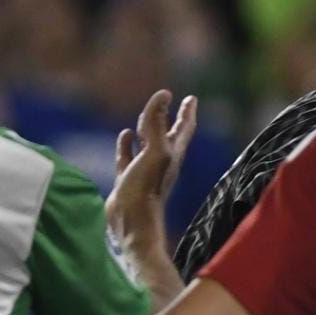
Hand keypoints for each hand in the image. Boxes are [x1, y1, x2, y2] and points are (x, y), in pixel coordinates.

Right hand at [105, 90, 197, 245]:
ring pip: (146, 144)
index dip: (187, 112)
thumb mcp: (155, 151)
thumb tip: (163, 94)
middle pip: (167, 133)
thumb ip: (156, 123)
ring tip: (143, 118)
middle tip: (169, 102)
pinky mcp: (127, 178)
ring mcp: (144, 170)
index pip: (183, 128)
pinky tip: (124, 136)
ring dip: (146, 130)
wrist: (132, 221)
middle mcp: (161, 160)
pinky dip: (126, 144)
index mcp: (172, 153)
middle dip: (168, 117)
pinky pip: (127, 156)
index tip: (191, 98)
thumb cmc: (146, 187)